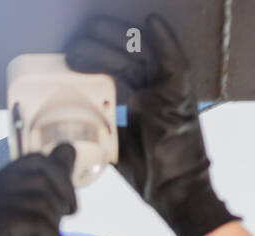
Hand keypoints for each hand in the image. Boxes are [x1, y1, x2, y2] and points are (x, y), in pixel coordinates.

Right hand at [0, 143, 77, 235]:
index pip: (33, 161)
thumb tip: (66, 149)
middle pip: (39, 178)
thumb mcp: (40, 221)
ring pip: (39, 203)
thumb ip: (50, 186)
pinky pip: (35, 225)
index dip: (60, 180)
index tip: (68, 209)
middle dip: (58, 207)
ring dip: (51, 234)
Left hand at [65, 13, 239, 235]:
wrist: (174, 193)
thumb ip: (102, 129)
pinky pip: (175, 63)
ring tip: (93, 31)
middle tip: (78, 37)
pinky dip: (166, 42)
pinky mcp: (182, 96)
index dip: (96, 58)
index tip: (72, 53)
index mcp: (140, 101)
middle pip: (127, 56)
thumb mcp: (115, 146)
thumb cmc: (151, 174)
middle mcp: (154, 92)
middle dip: (102, 43)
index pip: (117, 69)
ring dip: (119, 39)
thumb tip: (76, 123)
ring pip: (143, 55)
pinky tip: (151, 23)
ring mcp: (168, 92)